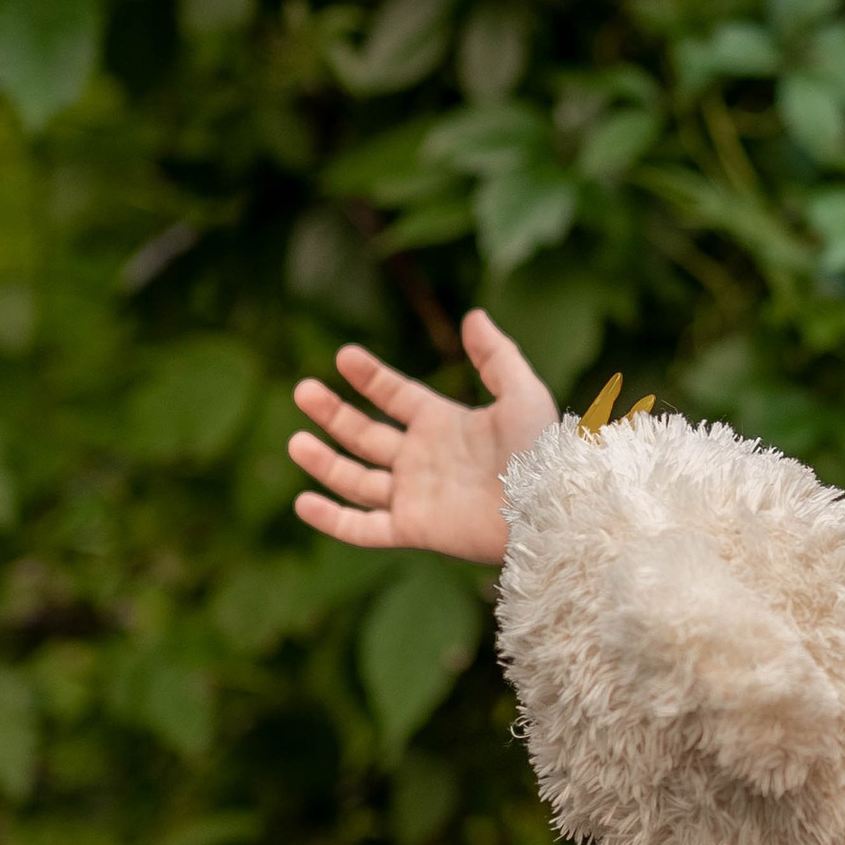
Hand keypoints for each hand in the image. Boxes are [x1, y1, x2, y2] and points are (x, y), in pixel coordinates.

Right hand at [288, 310, 555, 565]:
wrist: (549, 508)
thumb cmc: (542, 452)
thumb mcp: (523, 393)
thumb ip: (496, 356)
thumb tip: (473, 315)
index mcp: (444, 424)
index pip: (395, 396)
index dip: (369, 377)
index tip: (343, 356)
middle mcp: (423, 459)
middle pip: (365, 435)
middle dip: (333, 413)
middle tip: (302, 391)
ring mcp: (416, 495)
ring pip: (356, 479)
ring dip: (325, 462)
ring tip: (295, 442)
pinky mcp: (414, 529)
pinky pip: (363, 528)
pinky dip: (332, 519)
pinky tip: (304, 502)